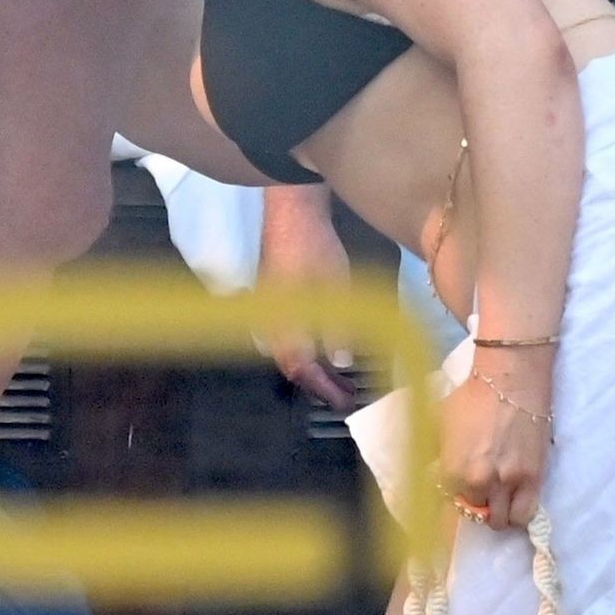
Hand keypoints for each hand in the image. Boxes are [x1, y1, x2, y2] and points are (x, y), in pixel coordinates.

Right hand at [256, 188, 357, 409]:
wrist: (290, 212)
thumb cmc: (314, 250)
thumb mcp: (335, 290)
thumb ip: (337, 329)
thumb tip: (340, 362)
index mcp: (283, 325)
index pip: (301, 369)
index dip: (323, 389)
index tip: (346, 403)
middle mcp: (270, 324)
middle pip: (290, 365)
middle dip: (318, 383)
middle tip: (346, 395)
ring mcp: (268, 311)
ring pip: (288, 350)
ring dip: (313, 366)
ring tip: (339, 375)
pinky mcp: (272, 299)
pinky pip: (287, 335)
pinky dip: (306, 348)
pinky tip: (323, 345)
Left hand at [438, 367, 551, 530]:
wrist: (510, 382)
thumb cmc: (471, 398)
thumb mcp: (439, 423)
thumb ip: (436, 453)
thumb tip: (431, 472)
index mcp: (452, 470)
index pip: (448, 506)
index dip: (451, 503)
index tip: (456, 498)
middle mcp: (479, 483)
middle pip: (475, 515)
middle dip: (475, 505)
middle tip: (478, 493)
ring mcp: (508, 483)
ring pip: (502, 522)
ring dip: (497, 515)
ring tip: (498, 501)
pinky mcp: (534, 479)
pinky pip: (526, 514)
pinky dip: (519, 514)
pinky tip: (515, 502)